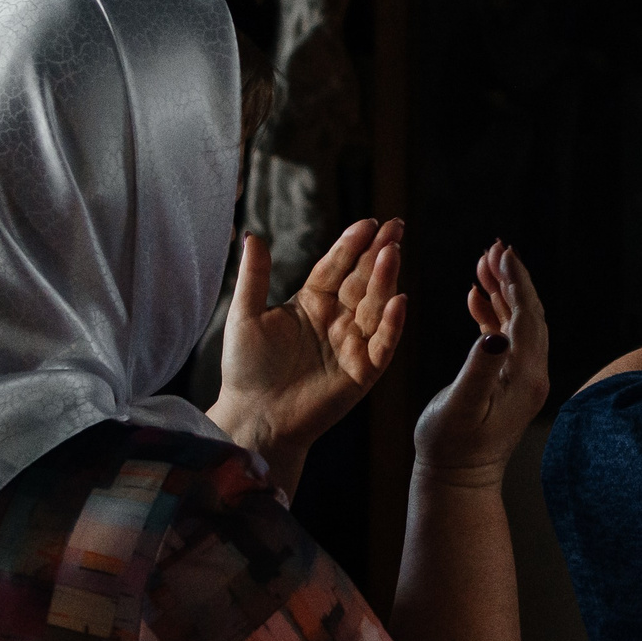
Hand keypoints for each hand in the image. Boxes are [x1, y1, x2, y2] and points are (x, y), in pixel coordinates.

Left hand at [209, 220, 406, 491]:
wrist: (253, 417)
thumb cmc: (246, 369)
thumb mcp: (245, 316)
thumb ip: (254, 276)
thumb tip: (252, 235)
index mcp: (311, 303)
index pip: (336, 267)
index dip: (351, 245)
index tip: (368, 223)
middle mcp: (336, 320)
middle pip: (362, 281)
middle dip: (379, 253)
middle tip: (396, 226)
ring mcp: (352, 345)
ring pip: (374, 307)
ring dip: (385, 280)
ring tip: (392, 253)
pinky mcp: (362, 372)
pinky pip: (382, 345)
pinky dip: (391, 325)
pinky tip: (397, 301)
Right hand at [414, 242, 549, 481]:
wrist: (456, 480)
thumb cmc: (451, 447)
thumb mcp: (461, 407)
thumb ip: (479, 370)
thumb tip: (495, 335)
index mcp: (526, 376)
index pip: (527, 316)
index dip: (516, 281)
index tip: (502, 252)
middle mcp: (531, 374)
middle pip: (529, 313)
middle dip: (512, 278)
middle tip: (494, 247)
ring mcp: (521, 378)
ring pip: (517, 322)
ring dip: (502, 291)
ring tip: (482, 262)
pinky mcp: (506, 382)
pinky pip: (505, 337)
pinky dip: (492, 312)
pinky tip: (476, 296)